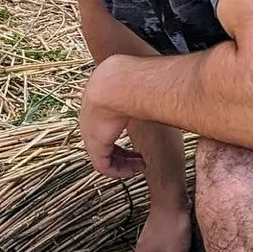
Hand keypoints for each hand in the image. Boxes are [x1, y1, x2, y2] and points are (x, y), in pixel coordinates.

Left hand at [79, 62, 144, 178]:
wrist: (116, 83)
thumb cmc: (131, 80)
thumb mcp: (135, 87)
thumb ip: (142, 94)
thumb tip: (161, 91)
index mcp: (97, 105)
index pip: (106, 126)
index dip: (122, 134)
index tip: (138, 139)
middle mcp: (90, 121)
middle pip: (105, 142)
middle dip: (124, 153)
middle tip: (141, 158)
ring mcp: (90, 134)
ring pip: (104, 157)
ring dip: (125, 163)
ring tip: (141, 165)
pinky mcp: (94, 146)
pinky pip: (104, 167)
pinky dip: (120, 171)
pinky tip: (134, 170)